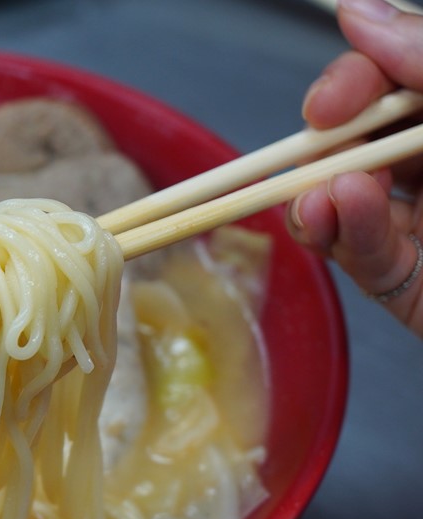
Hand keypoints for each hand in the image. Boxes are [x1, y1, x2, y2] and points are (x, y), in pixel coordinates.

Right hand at [288, 0, 422, 335]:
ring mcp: (420, 222)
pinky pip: (359, 254)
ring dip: (318, 194)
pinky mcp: (407, 279)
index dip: (352, 84)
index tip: (327, 105)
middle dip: (325, 144)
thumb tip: (359, 12)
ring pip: (340, 198)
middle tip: (319, 151)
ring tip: (320, 201)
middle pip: (354, 138)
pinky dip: (337, 234)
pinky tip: (331, 219)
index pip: (392, 81)